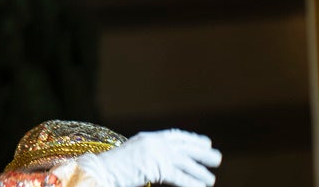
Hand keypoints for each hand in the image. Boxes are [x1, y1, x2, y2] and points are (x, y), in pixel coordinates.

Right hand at [68, 129, 219, 186]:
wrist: (100, 171)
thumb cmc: (113, 167)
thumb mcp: (134, 156)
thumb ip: (150, 155)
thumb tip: (165, 163)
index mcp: (147, 138)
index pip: (174, 135)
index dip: (191, 138)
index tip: (206, 142)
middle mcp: (153, 143)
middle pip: (183, 146)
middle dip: (201, 152)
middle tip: (217, 158)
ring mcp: (155, 155)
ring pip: (185, 163)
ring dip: (200, 172)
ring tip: (211, 179)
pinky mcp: (156, 168)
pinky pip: (179, 177)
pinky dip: (191, 183)